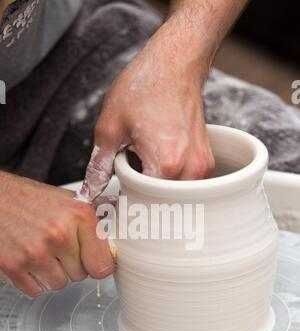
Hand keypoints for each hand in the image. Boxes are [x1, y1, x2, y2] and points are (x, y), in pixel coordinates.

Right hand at [0, 172, 113, 297]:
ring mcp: (35, 252)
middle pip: (81, 276)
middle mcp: (59, 234)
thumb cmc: (30, 199)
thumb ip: (95, 221)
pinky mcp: (13, 266)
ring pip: (59, 284)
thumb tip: (125, 234)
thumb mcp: (69, 201)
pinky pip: (36, 290)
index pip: (103, 265)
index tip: (92, 259)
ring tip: (41, 250)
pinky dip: (32, 280)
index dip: (97, 263)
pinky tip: (27, 258)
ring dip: (52, 273)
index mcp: (79, 215)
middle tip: (57, 246)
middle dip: (71, 264)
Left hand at [80, 19, 214, 201]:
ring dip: (158, 189)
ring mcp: (203, 167)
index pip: (143, 205)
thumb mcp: (111, 127)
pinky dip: (171, 180)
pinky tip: (159, 158)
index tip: (118, 191)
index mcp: (166, 165)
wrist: (176, 63)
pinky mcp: (208, 162)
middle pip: (162, 205)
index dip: (126, 200)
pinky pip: (187, 186)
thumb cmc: (145, 86)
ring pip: (176, 198)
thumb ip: (99, 166)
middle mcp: (191, 170)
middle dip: (143, 197)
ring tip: (146, 162)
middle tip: (130, 173)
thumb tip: (90, 192)